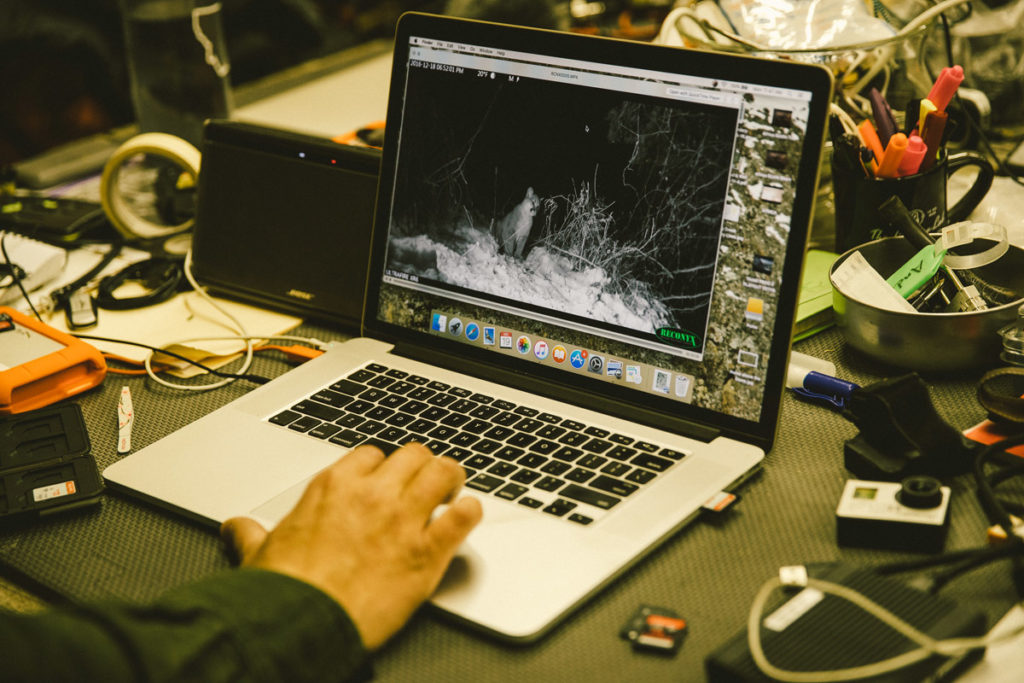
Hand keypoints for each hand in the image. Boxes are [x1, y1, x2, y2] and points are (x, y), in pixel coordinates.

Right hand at [220, 442, 482, 648]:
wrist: (300, 625)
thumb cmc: (281, 593)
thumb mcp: (258, 555)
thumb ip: (250, 535)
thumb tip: (236, 527)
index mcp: (333, 488)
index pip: (371, 455)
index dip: (383, 467)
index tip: (387, 479)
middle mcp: (371, 495)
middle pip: (412, 455)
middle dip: (422, 465)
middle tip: (427, 479)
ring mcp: (402, 520)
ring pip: (442, 473)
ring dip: (451, 478)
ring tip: (453, 487)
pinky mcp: (426, 552)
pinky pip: (462, 516)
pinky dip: (470, 512)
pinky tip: (468, 514)